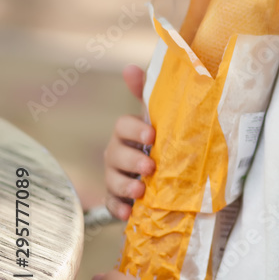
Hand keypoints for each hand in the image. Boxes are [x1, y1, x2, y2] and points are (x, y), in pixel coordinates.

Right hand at [103, 65, 154, 220]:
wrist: (166, 170)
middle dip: (132, 160)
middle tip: (150, 167)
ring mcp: (115, 175)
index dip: (135, 129)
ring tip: (141, 191)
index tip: (152, 134)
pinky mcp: (117, 198)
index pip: (122, 126)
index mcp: (127, 131)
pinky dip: (119, 208)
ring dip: (125, 185)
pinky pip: (112, 204)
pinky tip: (129, 212)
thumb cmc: (160, 138)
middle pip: (115, 155)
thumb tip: (129, 67)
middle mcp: (116, 152)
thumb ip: (146, 93)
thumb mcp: (158, 116)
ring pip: (112, 180)